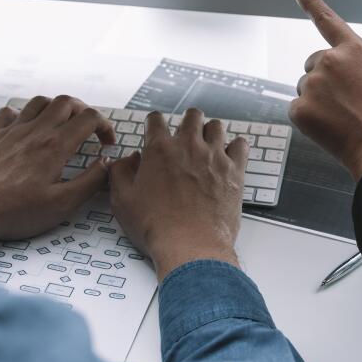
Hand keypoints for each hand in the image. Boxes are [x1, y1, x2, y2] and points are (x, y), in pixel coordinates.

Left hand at [0, 95, 116, 249]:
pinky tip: (26, 126)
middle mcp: (36, 131)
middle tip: (88, 128)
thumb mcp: (61, 205)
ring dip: (56, 107)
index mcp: (56, 146)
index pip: (89, 118)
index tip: (106, 143)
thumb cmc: (14, 211)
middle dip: (84, 110)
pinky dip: (22, 113)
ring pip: (40, 101)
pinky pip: (9, 112)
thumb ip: (90, 182)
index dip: (105, 126)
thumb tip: (106, 164)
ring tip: (62, 124)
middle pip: (66, 102)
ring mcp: (13, 131)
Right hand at [109, 109, 247, 280]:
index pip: (156, 119)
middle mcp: (189, 146)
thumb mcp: (123, 200)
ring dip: (210, 132)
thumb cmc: (157, 226)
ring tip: (206, 144)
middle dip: (187, 122)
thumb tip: (128, 160)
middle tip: (184, 135)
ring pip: (216, 126)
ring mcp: (214, 157)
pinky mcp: (234, 171)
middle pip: (192, 115)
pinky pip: (241, 145)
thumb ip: (120, 172)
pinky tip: (229, 154)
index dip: (154, 123)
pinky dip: (235, 146)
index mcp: (160, 149)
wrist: (191, 245)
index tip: (155, 129)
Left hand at [290, 0, 361, 180]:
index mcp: (356, 50)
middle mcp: (331, 60)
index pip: (328, 20)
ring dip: (318, 101)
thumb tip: (339, 78)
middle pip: (313, 65)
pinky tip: (330, 128)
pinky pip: (297, 109)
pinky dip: (309, 119)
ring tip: (344, 118)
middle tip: (347, 104)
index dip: (311, 4)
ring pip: (305, 88)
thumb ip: (355, 69)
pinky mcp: (300, 107)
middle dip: (324, 82)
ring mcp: (313, 83)